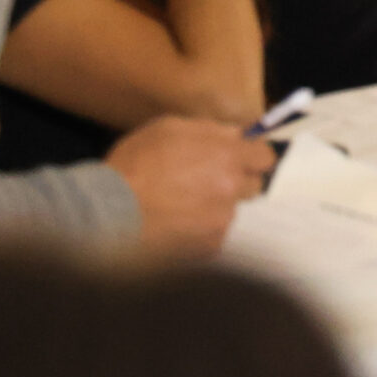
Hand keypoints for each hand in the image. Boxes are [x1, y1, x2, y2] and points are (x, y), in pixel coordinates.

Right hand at [106, 117, 275, 257]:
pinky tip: (175, 224)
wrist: (110, 211)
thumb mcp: (168, 129)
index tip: (241, 157)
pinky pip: (214, 235)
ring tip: (180, 205)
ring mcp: (221, 221)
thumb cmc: (135, 164)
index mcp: (227, 156)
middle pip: (253, 186)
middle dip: (236, 181)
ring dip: (214, 206)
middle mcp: (231, 190)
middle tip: (205, 180)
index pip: (266, 156)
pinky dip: (200, 230)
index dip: (253, 156)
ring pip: (229, 211)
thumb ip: (209, 130)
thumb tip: (236, 134)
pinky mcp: (209, 247)